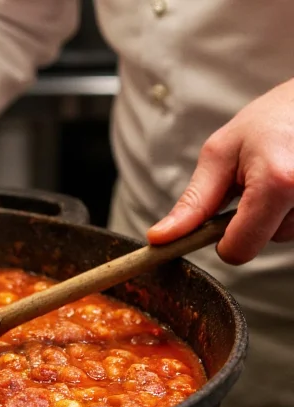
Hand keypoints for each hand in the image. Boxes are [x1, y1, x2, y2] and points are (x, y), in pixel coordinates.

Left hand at [148, 77, 293, 264]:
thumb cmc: (266, 123)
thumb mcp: (219, 155)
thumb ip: (192, 203)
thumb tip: (160, 238)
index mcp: (278, 183)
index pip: (241, 250)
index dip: (224, 243)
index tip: (221, 221)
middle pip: (264, 243)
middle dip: (252, 222)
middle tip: (256, 183)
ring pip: (285, 234)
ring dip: (275, 214)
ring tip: (277, 176)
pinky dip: (291, 210)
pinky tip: (291, 183)